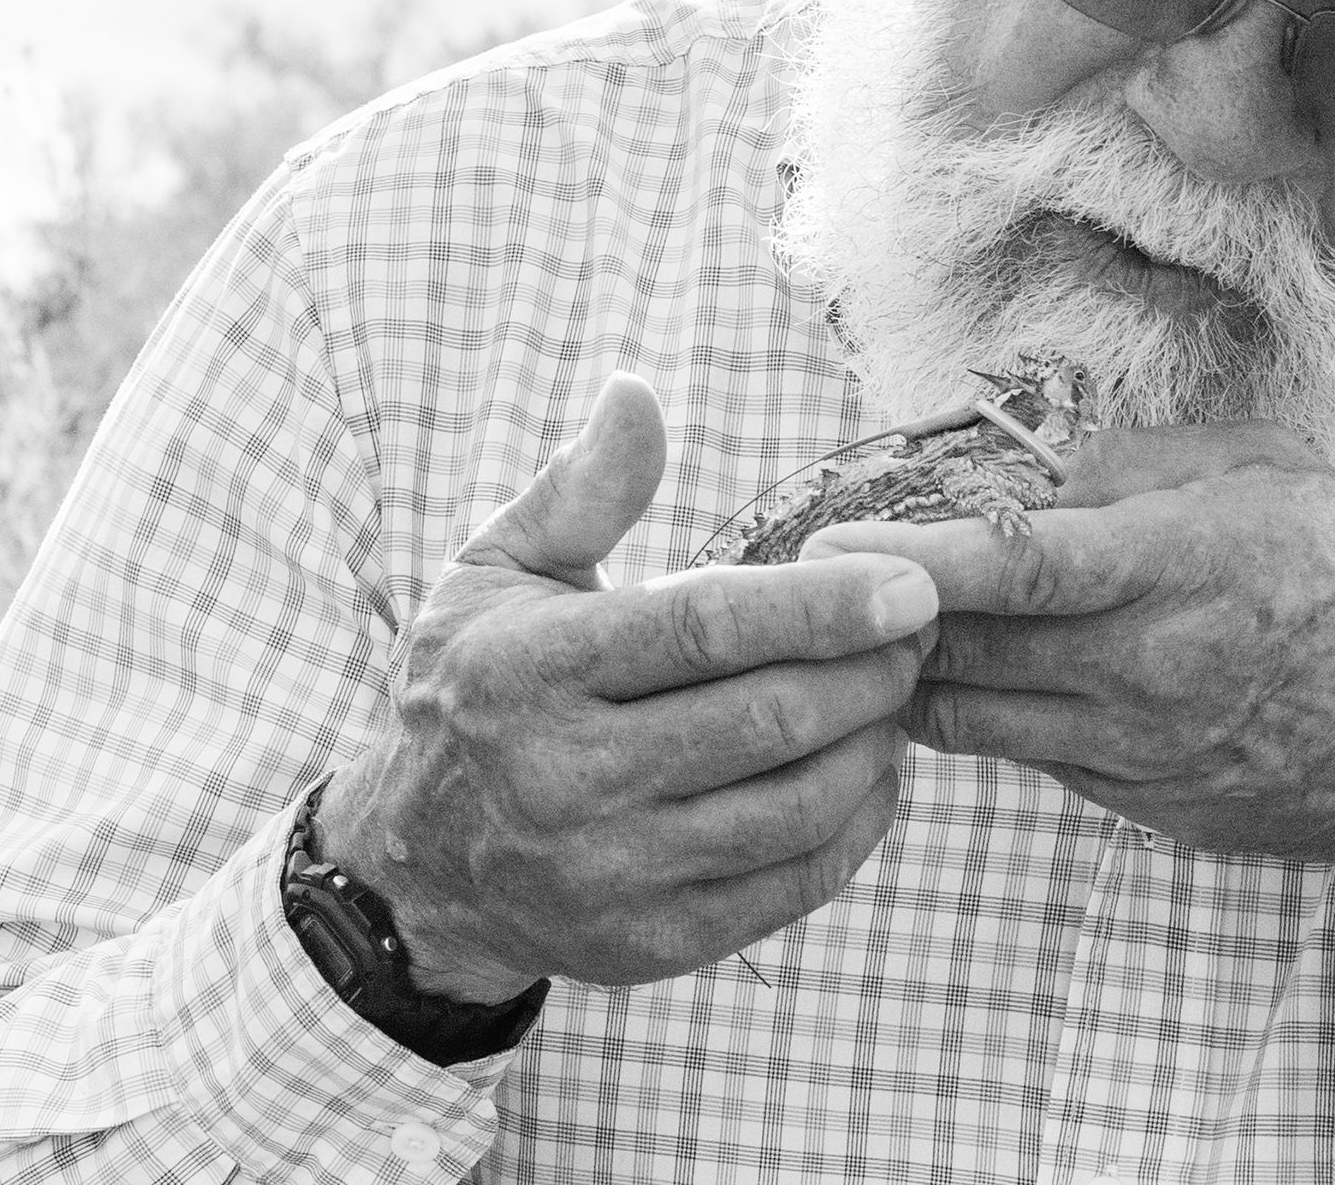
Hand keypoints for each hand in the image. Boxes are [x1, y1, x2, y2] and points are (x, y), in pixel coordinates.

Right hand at [316, 374, 939, 999]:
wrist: (413, 868)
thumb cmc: (477, 689)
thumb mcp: (497, 573)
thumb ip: (582, 488)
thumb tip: (636, 389)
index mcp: (534, 671)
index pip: (703, 629)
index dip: (821, 604)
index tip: (912, 583)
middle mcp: (567, 779)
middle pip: (767, 719)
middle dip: (871, 668)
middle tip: (921, 625)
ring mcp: (611, 873)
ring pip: (794, 807)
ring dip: (874, 743)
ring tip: (895, 689)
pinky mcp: (652, 944)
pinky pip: (791, 884)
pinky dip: (858, 825)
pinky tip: (871, 770)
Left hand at [807, 422, 1334, 916]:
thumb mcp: (1271, 470)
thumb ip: (1146, 462)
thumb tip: (1043, 477)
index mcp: (1173, 570)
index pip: (1011, 570)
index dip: (907, 560)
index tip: (824, 544)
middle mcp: (1140, 669)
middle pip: (962, 652)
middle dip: (879, 618)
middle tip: (823, 578)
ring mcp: (1132, 750)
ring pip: (971, 719)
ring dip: (915, 675)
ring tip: (883, 625)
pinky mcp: (1133, 803)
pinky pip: (1025, 755)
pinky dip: (983, 715)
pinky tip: (975, 673)